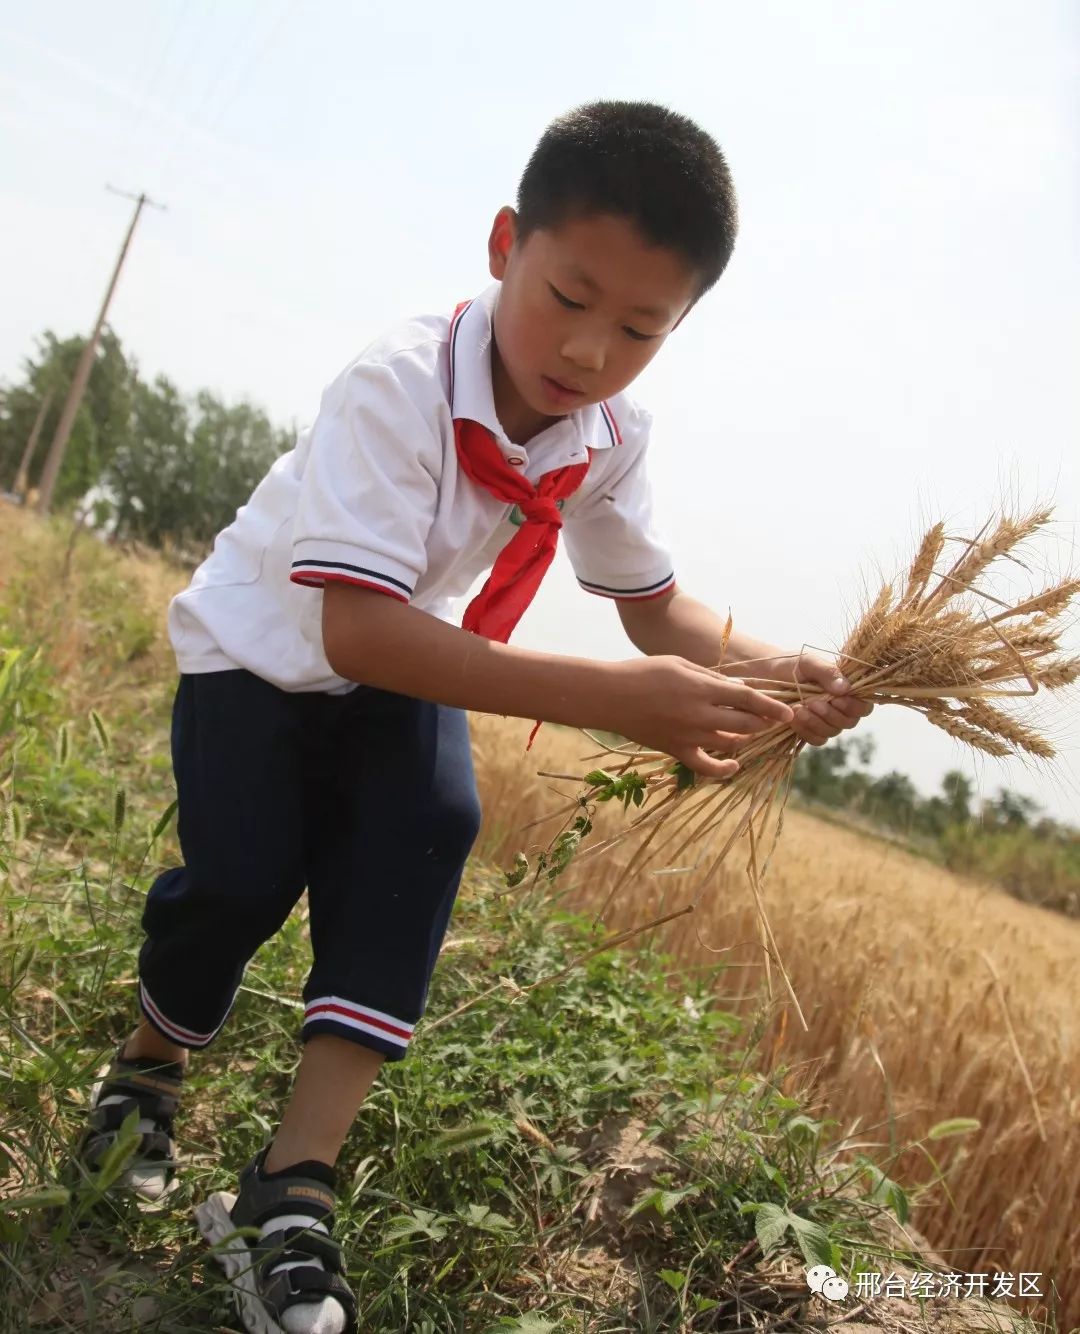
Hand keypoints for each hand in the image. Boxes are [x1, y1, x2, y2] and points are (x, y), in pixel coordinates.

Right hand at [606, 656, 796, 778]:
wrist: (611, 696)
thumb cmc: (645, 672)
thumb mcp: (681, 664)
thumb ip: (711, 678)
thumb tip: (738, 689)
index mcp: (701, 688)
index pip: (747, 698)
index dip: (771, 706)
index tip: (789, 712)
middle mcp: (699, 714)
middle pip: (745, 723)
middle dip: (764, 722)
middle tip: (772, 719)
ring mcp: (688, 735)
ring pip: (731, 743)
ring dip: (746, 738)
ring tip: (751, 731)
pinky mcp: (676, 750)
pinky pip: (705, 766)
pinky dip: (722, 769)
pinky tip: (734, 764)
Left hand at [780, 651, 874, 745]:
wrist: (766, 674)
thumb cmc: (791, 665)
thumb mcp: (809, 662)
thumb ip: (827, 672)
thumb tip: (846, 688)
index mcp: (846, 690)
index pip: (864, 706)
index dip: (854, 707)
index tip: (837, 700)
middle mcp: (839, 707)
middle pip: (850, 722)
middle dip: (832, 715)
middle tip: (813, 703)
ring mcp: (825, 721)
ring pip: (832, 732)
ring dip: (816, 723)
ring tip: (798, 708)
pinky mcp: (809, 730)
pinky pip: (816, 739)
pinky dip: (806, 731)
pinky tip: (793, 718)